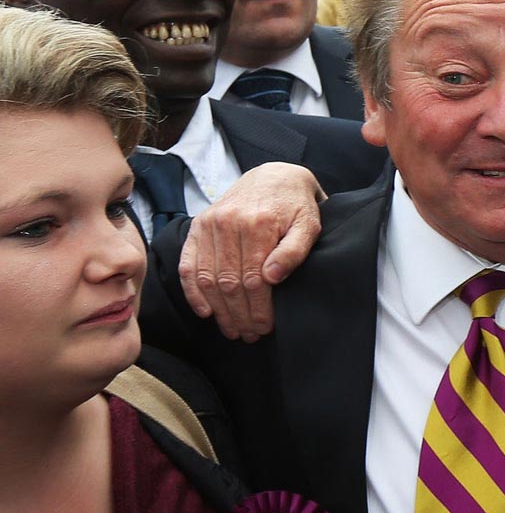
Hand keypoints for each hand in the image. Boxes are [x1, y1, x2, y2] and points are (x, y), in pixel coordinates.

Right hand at [177, 163, 324, 340]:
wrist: (273, 177)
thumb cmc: (295, 206)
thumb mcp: (308, 224)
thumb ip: (295, 250)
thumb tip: (273, 277)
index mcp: (258, 224)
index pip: (253, 279)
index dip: (258, 308)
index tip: (265, 327)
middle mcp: (228, 223)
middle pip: (228, 282)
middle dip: (239, 315)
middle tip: (249, 335)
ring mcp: (209, 224)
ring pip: (208, 278)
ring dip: (218, 310)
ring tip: (231, 329)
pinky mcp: (197, 227)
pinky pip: (188, 265)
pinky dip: (192, 291)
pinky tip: (205, 311)